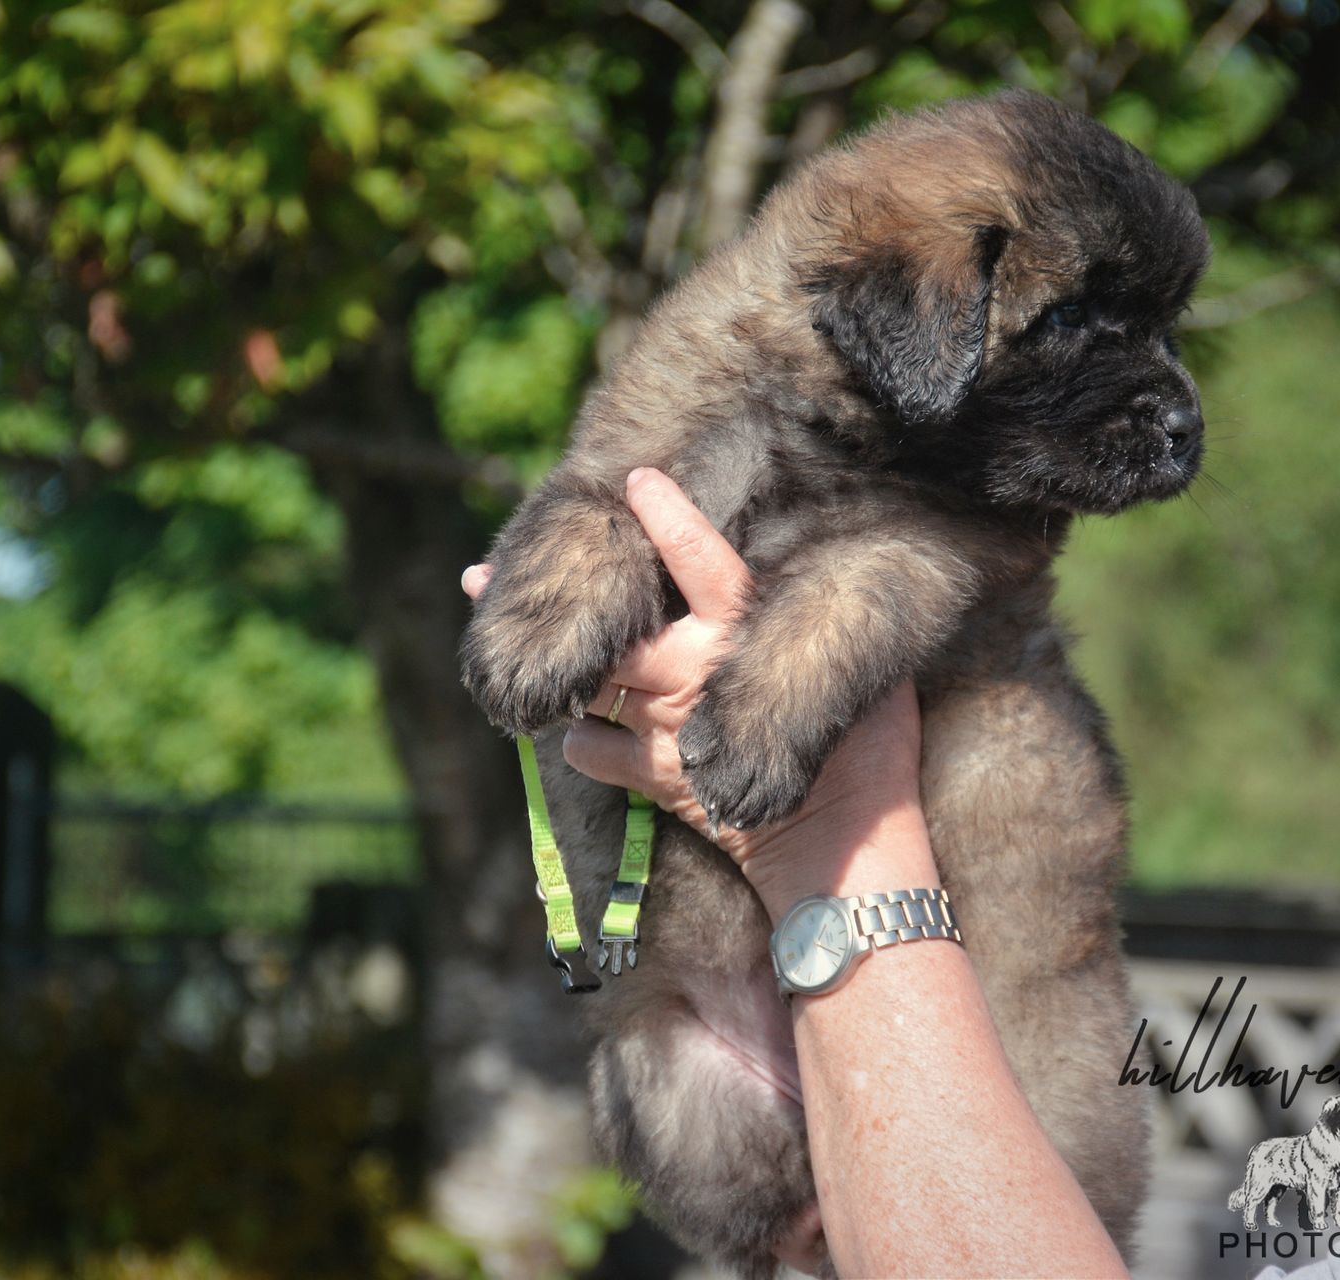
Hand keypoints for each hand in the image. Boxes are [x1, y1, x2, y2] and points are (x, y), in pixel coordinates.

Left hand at [463, 467, 931, 917]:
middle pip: (606, 627)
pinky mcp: (653, 775)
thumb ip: (815, 618)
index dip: (668, 517)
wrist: (838, 842)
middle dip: (540, 604)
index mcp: (746, 630)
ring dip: (539, 673)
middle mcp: (695, 668)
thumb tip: (831, 564)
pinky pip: (590, 750)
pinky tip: (580, 732)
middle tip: (476, 579)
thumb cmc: (864, 749)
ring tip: (493, 652)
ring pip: (586, 685)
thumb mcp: (851, 665)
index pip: (700, 559)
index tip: (634, 479)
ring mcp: (667, 723)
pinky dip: (580, 741)